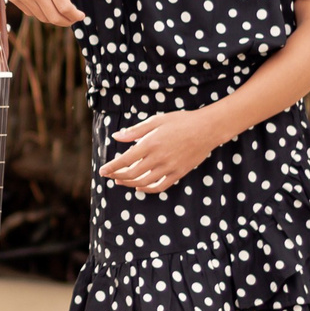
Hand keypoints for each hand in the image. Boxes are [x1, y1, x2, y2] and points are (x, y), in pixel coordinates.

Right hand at [0, 0, 89, 26]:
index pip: (65, 8)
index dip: (75, 15)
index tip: (81, 15)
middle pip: (54, 18)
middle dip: (67, 21)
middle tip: (73, 18)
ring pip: (42, 17)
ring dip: (54, 18)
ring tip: (60, 12)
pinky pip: (30, 12)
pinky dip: (40, 13)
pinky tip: (44, 6)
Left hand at [99, 109, 227, 193]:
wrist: (207, 129)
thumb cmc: (180, 121)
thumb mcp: (156, 121)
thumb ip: (135, 131)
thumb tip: (116, 137)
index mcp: (150, 143)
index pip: (125, 159)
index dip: (111, 167)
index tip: (102, 171)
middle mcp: (158, 158)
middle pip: (132, 173)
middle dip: (117, 176)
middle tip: (109, 175)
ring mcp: (169, 167)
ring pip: (144, 182)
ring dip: (129, 183)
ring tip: (121, 181)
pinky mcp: (179, 173)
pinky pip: (160, 186)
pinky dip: (148, 189)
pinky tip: (139, 186)